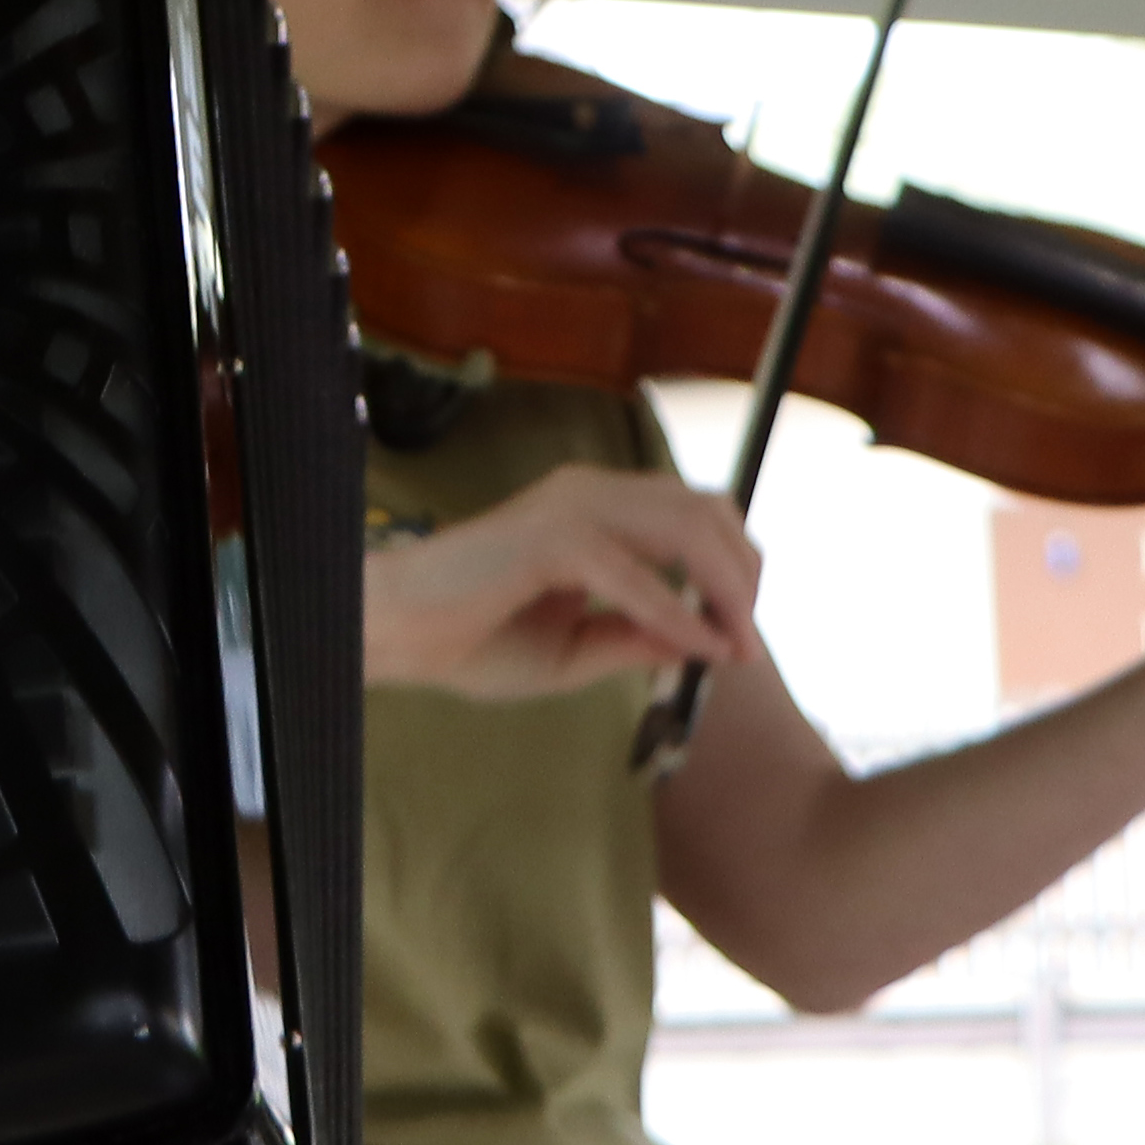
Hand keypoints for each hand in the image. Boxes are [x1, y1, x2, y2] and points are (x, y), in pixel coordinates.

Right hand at [368, 470, 759, 702]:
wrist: (397, 633)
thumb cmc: (472, 638)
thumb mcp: (575, 648)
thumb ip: (636, 637)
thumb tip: (705, 640)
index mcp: (595, 508)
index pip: (694, 511)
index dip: (735, 565)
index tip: (743, 635)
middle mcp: (589, 493)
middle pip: (704, 510)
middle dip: (742, 577)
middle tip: (748, 642)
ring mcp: (570, 507)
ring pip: (682, 527)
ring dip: (724, 589)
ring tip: (734, 646)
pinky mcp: (550, 537)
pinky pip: (636, 574)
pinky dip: (676, 614)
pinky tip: (696, 651)